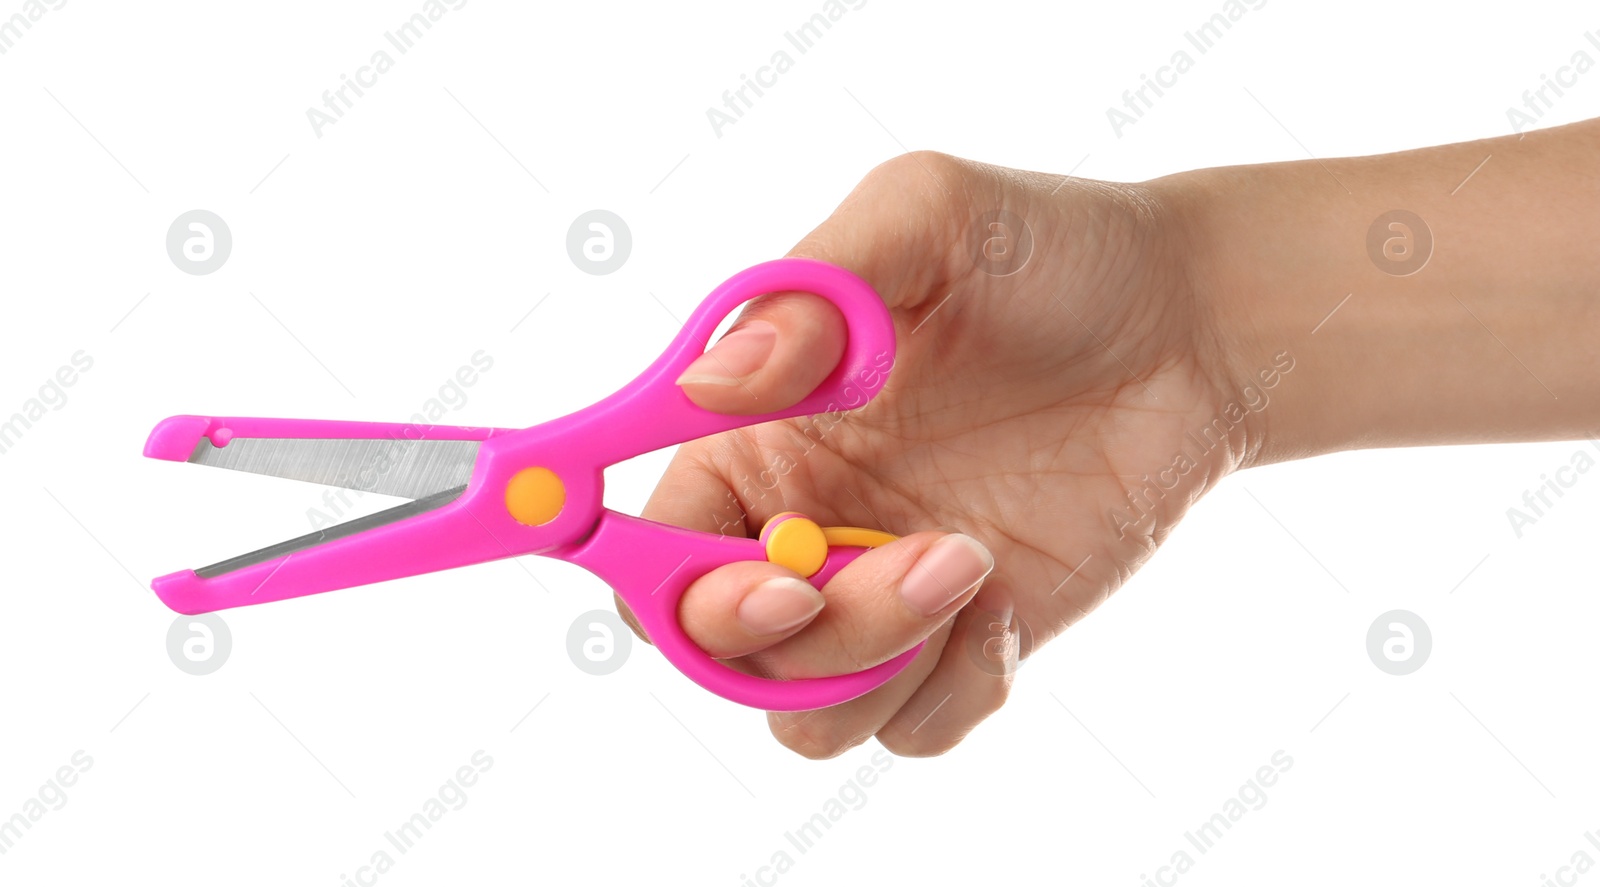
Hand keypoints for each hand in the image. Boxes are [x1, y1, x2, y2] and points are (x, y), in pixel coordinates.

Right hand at [620, 151, 1247, 756]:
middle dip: (788, 633)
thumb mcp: (924, 219)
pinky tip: (1005, 602)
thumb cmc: (1049, 249)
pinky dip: (952, 691)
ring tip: (969, 561)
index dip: (664, 577)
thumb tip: (709, 385)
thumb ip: (806, 293)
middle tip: (896, 556)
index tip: (763, 566)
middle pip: (719, 649)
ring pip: (807, 712)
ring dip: (873, 661)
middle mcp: (801, 523)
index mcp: (758, 436)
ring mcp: (882, 591)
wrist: (1192, 326)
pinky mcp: (966, 640)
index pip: (655, 542)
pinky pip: (915, 730)